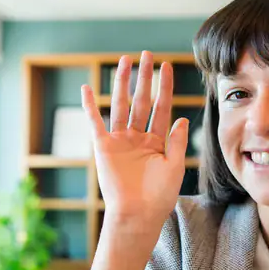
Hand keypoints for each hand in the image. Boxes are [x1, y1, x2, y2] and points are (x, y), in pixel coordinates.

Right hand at [81, 51, 188, 227]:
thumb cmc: (159, 196)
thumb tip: (181, 118)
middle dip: (144, 78)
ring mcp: (120, 141)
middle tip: (146, 55)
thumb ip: (176, 141)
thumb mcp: (174, 166)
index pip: (162, 107)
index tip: (167, 67)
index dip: (164, 87)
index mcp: (157, 141)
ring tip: (124, 61)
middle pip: (142, 101)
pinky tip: (87, 88)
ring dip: (122, 83)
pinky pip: (95, 122)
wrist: (138, 214)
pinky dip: (90, 106)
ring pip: (121, 105)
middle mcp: (138, 137)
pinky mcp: (103, 147)